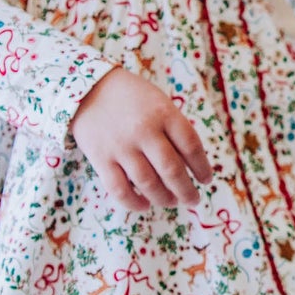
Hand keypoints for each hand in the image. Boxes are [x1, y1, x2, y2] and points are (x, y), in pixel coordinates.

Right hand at [71, 67, 213, 212]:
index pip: (191, 146)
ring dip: (164, 199)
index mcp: (163, 113)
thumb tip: (191, 165)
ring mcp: (121, 147)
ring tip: (172, 202)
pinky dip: (134, 203)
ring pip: (148, 183)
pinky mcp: (101, 159)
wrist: (88, 89)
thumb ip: (174, 129)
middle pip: (172, 169)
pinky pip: (119, 190)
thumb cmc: (132, 98)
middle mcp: (144, 131)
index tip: (206, 180)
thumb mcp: (159, 102)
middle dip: (186, 191)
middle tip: (193, 200)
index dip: (202, 167)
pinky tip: (144, 205)